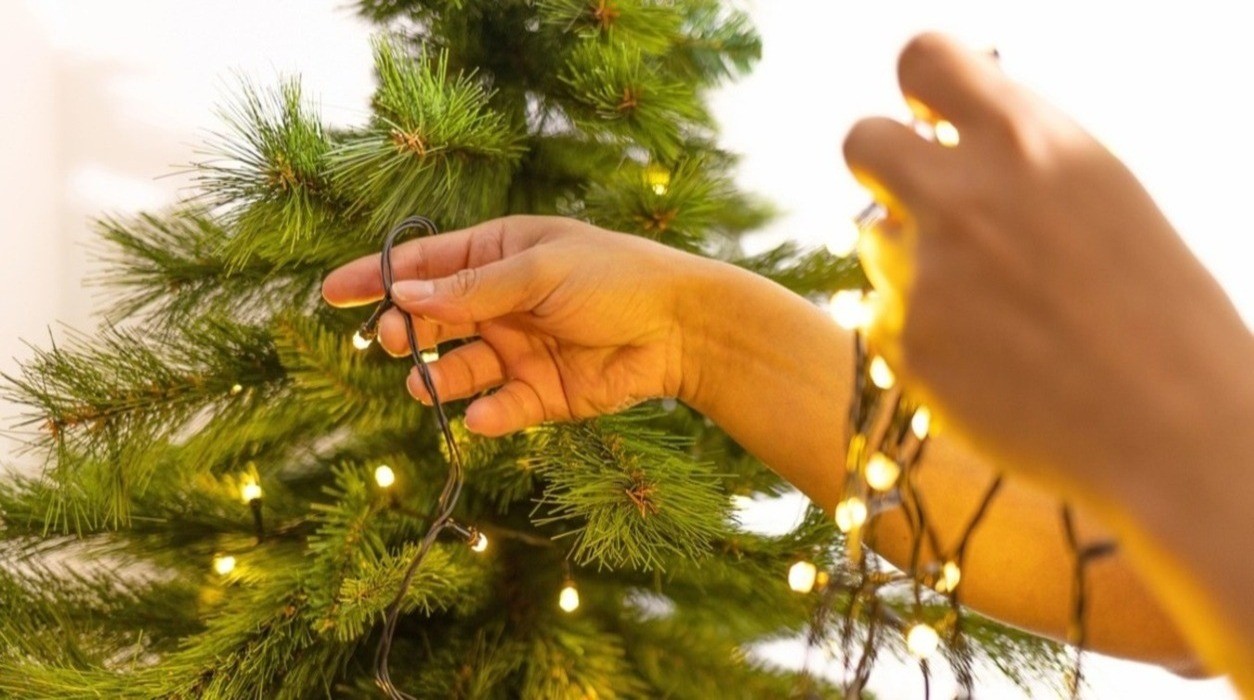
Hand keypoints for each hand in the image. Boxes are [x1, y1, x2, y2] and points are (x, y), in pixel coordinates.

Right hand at [322, 215, 704, 436]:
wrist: (681, 328)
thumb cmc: (615, 278)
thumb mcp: (540, 270)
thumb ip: (472, 289)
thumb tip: (402, 290)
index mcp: (497, 257)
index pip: (424, 265)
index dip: (377, 278)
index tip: (331, 295)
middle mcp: (500, 305)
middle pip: (431, 321)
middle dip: (406, 331)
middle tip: (398, 340)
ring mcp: (517, 351)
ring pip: (455, 371)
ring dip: (436, 379)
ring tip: (427, 383)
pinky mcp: (540, 395)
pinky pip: (498, 409)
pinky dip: (487, 416)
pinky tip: (487, 415)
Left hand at [842, 33, 1252, 494]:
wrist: (1176, 427)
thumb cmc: (1156, 308)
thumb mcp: (1097, 192)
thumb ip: (1012, 157)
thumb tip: (934, 132)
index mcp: (1025, 139)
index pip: (923, 59)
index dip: (921, 90)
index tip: (934, 118)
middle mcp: (961, 196)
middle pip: (861, 142)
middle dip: (883, 164)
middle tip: (922, 200)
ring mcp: (926, 274)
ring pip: (875, 243)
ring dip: (913, 261)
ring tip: (997, 307)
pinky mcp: (907, 345)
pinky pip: (884, 317)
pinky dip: (921, 332)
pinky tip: (987, 357)